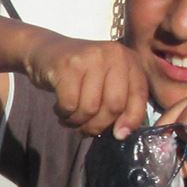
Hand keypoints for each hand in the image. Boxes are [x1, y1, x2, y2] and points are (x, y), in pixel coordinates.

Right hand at [25, 33, 151, 138]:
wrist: (48, 52)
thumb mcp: (108, 84)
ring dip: (78, 121)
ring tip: (71, 117)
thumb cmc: (83, 74)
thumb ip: (121, 104)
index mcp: (130, 60)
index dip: (131, 119)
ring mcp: (90, 57)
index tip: (119, 135)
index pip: (139, 95)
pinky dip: (64, 114)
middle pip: (114, 105)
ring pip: (90, 108)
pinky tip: (60, 108)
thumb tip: (122, 134)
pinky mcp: (67, 65)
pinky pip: (70, 104)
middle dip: (98, 125)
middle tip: (86, 127)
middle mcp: (114, 54)